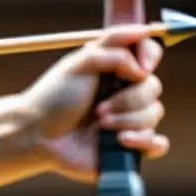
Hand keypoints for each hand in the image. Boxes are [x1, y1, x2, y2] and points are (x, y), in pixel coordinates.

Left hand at [21, 26, 168, 183]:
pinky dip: (146, 142)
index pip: (147, 53)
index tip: (141, 68)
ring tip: (99, 125)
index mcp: (113, 69)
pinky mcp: (129, 145)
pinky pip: (157, 144)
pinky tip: (122, 141)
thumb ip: (112, 50)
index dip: (149, 56)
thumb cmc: (52, 99)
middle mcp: (123, 92)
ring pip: (153, 114)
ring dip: (126, 120)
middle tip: (99, 109)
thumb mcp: (77, 64)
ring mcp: (127, 118)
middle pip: (152, 87)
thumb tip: (143, 55)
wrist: (38, 136)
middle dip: (128, 99)